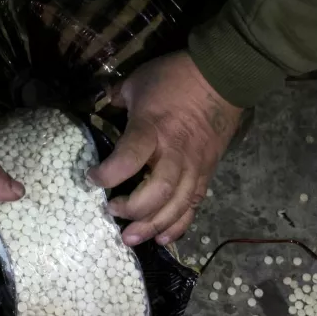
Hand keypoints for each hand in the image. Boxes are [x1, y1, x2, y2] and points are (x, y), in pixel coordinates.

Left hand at [88, 51, 242, 245]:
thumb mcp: (138, 81)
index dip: (108, 174)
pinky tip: (162, 239)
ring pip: (177, 206)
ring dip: (153, 226)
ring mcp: (195, 166)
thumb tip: (101, 108)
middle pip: (159, 192)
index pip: (130, 158)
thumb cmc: (176, 77)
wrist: (224, 76)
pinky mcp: (207, 174)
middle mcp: (176, 153)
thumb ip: (117, 99)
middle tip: (113, 212)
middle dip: (133, 209)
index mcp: (154, 129)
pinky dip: (178, 226)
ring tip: (131, 239)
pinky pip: (194, 205)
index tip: (93, 178)